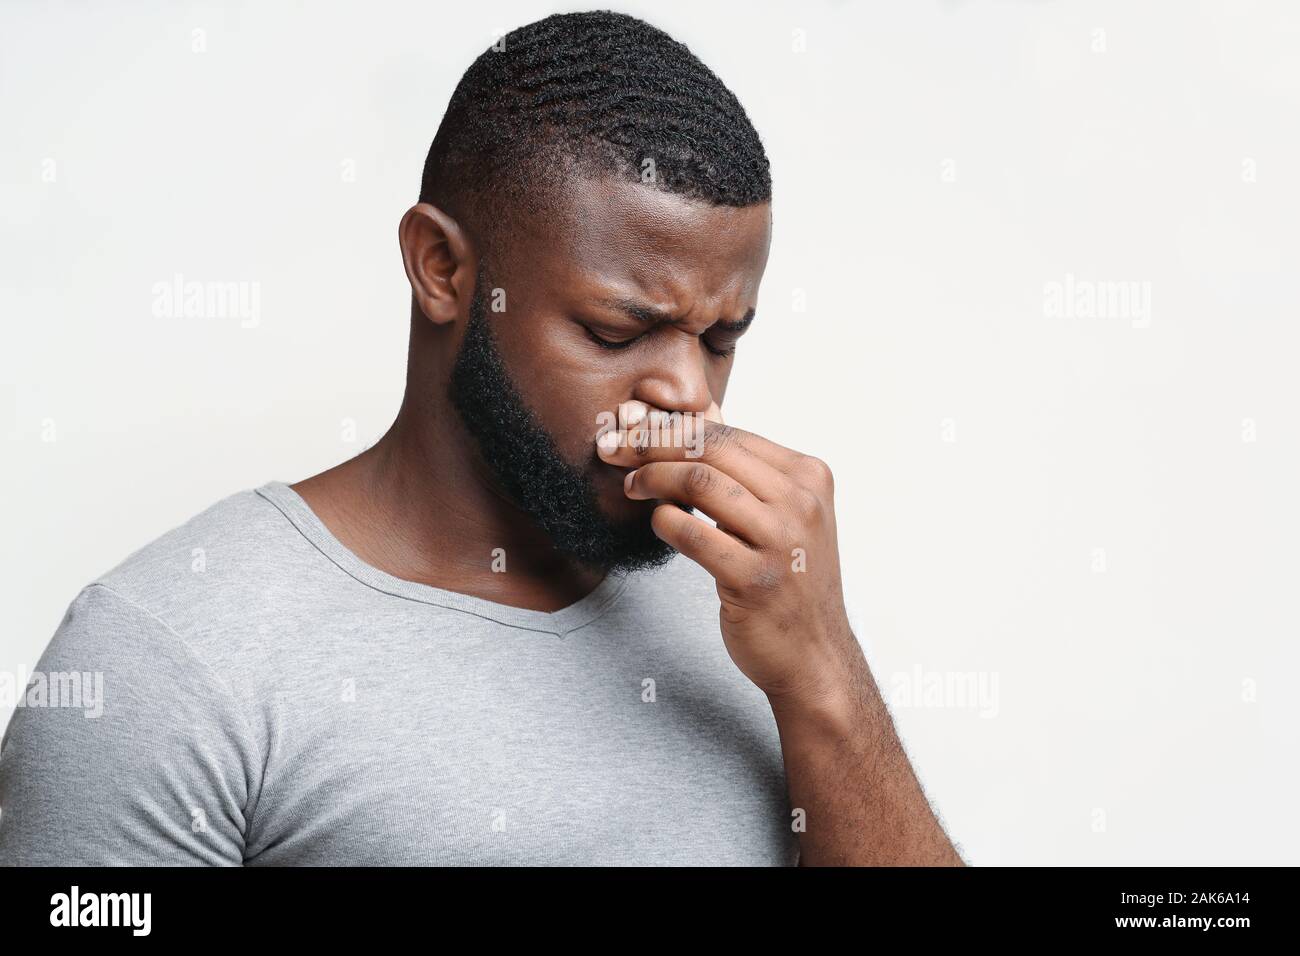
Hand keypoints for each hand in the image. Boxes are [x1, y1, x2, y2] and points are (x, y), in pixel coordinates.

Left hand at [596, 404, 865, 708]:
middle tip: (614, 447)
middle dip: (651, 441)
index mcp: (809, 476)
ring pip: (701, 480)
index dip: (672, 426)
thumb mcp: (781, 514)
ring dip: (653, 477)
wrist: (814, 655)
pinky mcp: (755, 579)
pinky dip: (664, 521)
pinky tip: (657, 522)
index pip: (729, 432)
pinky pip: (693, 533)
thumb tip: (701, 412)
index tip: (631, 427)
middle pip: (712, 447)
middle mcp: (802, 502)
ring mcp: (782, 540)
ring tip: (631, 485)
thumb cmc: (789, 581)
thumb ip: (743, 467)